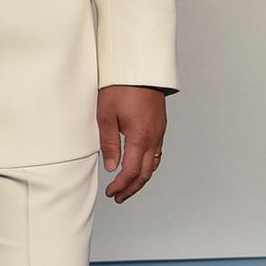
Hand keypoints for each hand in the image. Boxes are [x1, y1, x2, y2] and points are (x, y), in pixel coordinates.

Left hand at [97, 86, 166, 202]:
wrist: (140, 67)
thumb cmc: (121, 87)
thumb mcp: (106, 115)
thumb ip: (109, 143)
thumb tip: (112, 167)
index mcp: (140, 137)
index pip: (131, 171)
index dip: (121, 185)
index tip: (111, 192)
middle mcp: (153, 137)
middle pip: (145, 173)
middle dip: (131, 188)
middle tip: (118, 197)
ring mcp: (159, 132)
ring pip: (153, 164)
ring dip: (140, 178)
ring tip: (127, 187)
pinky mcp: (159, 126)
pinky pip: (156, 153)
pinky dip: (147, 166)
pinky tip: (138, 167)